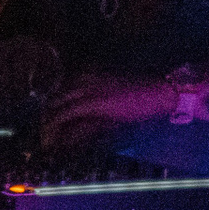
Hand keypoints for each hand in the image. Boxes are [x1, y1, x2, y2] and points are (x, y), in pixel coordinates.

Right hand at [43, 74, 179, 148]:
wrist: (161, 91)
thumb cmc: (141, 111)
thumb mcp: (115, 125)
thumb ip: (90, 130)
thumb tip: (70, 137)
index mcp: (94, 102)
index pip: (64, 113)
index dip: (52, 124)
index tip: (47, 134)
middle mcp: (92, 86)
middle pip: (63, 96)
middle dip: (52, 110)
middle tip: (47, 123)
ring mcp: (99, 76)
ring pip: (70, 83)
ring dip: (60, 95)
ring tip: (55, 108)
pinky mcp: (106, 72)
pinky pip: (82, 75)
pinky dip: (73, 84)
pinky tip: (73, 91)